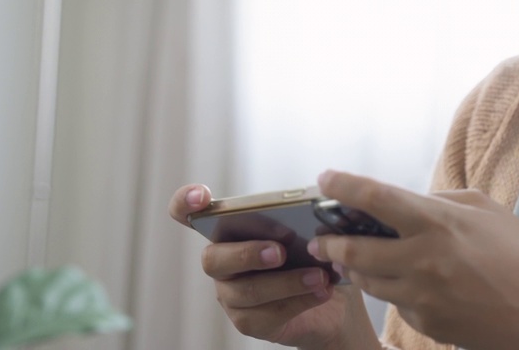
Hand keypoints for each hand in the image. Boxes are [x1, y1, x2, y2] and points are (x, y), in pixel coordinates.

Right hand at [168, 184, 380, 349]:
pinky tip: (322, 291)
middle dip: (248, 254)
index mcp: (229, 232)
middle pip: (214, 259)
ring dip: (286, 282)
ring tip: (318, 276)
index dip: (185, 202)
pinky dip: (299, 301)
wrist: (334, 304)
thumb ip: (297, 221)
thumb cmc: (314, 259)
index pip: (189, 213)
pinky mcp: (248, 321)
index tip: (203, 196)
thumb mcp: (309, 234)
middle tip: (280, 251)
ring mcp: (231, 295)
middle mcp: (222, 263)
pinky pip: (266, 315)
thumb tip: (307, 215)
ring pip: (247, 291)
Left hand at [307, 171, 518, 349]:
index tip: (324, 179)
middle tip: (323, 238)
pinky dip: (392, 290)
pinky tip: (404, 283)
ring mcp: (420, 297)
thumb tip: (407, 204)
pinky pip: (395, 304)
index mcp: (437, 223)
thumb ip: (440, 202)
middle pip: (353, 250)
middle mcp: (421, 260)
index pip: (374, 198)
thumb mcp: (486, 210)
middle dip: (331, 243)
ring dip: (355, 269)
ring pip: (367, 282)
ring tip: (353, 259)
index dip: (342, 185)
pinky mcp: (425, 324)